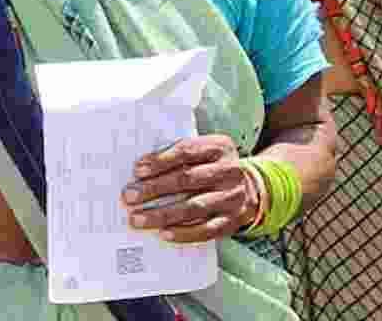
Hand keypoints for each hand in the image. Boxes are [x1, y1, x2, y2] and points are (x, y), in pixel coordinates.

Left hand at [123, 135, 256, 243]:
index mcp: (220, 147)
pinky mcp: (232, 220)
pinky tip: (163, 233)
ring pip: (194, 206)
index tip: (138, 170)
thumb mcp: (206, 152)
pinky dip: (183, 233)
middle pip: (187, 179)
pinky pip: (206, 230)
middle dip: (154, 189)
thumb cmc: (215, 168)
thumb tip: (141, 169)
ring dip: (162, 214)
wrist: (252, 188)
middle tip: (129, 196)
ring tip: (138, 219)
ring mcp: (232, 197)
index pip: (187, 151)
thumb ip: (181, 155)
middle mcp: (229, 171)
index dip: (161, 160)